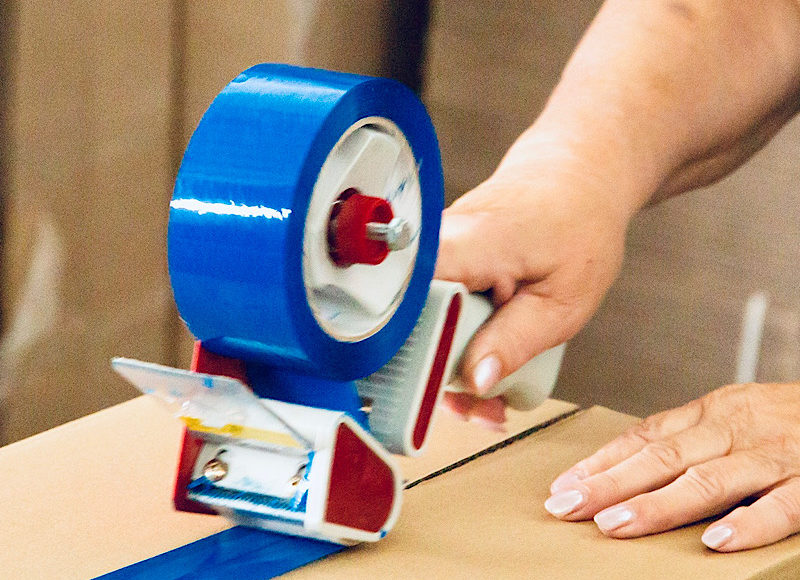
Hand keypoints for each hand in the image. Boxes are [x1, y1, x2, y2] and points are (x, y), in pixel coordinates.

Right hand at [435, 154, 631, 426]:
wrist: (572, 181)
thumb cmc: (577, 227)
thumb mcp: (563, 301)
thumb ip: (515, 342)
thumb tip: (474, 380)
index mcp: (465, 247)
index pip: (408, 302)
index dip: (415, 355)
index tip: (437, 392)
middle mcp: (434, 247)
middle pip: (409, 327)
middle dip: (441, 376)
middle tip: (481, 406)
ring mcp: (429, 258)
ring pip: (418, 328)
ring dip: (450, 368)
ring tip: (491, 395)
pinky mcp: (433, 270)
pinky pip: (430, 317)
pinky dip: (455, 347)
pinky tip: (483, 367)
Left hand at [546, 382, 799, 551]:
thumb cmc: (789, 419)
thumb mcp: (734, 416)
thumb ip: (690, 438)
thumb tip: (628, 464)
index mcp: (713, 412)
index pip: (646, 437)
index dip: (603, 462)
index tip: (564, 486)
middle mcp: (736, 428)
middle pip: (663, 457)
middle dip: (610, 483)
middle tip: (567, 506)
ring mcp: (776, 454)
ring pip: (708, 480)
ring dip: (657, 504)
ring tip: (614, 524)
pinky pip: (781, 505)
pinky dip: (748, 524)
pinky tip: (713, 542)